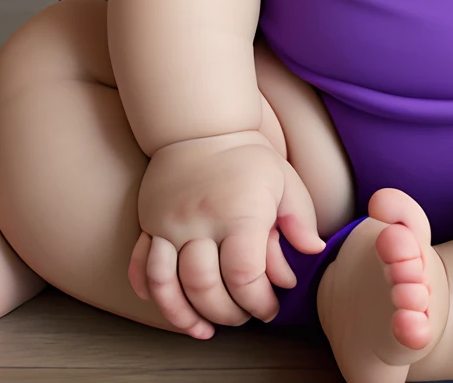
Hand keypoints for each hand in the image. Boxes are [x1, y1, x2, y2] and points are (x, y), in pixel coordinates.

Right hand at [128, 129, 324, 337]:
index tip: (269, 308)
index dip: (258, 303)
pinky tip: (172, 306)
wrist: (199, 125)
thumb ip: (300, 221)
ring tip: (205, 327)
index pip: (243, 276)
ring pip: (166, 284)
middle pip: (204, 287)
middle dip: (227, 314)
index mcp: (238, 212)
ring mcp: (169, 223)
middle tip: (243, 315)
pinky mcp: (148, 223)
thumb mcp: (284, 181)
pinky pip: (141, 266)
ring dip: (184, 315)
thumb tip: (312, 254)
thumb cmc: (248, 157)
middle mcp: (199, 220)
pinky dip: (151, 293)